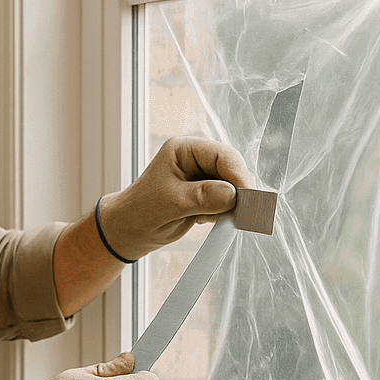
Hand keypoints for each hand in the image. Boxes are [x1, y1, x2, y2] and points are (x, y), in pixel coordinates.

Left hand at [97, 137, 256, 260]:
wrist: (129, 230)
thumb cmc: (142, 211)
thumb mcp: (172, 203)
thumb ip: (204, 197)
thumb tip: (235, 195)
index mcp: (185, 149)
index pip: (223, 156)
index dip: (239, 176)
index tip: (249, 199)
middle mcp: (197, 158)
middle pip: (233, 170)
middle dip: (239, 192)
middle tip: (243, 215)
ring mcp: (203, 176)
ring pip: (234, 187)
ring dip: (231, 205)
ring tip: (209, 219)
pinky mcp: (207, 194)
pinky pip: (228, 201)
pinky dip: (224, 213)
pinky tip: (203, 220)